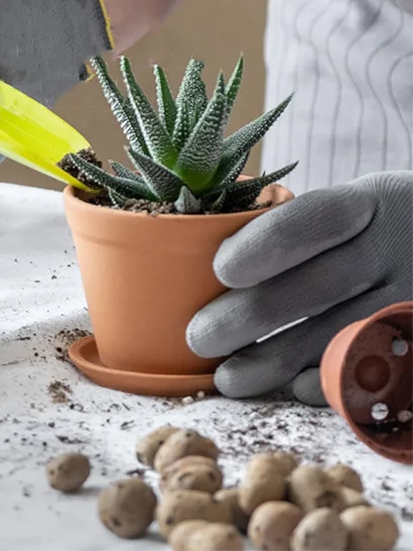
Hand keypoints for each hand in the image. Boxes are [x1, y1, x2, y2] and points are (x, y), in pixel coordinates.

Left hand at [187, 171, 412, 403]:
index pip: (318, 218)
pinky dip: (330, 381)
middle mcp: (398, 246)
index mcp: (371, 202)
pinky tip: (291, 388)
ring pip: (344, 332)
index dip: (269, 243)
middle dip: (255, 314)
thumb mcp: (352, 204)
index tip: (221, 269)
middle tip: (200, 336)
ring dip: (280, 359)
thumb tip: (197, 252)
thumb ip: (298, 226)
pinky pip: (377, 366)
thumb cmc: (372, 226)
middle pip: (323, 283)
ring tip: (227, 377)